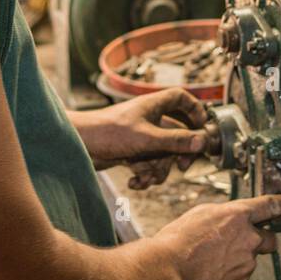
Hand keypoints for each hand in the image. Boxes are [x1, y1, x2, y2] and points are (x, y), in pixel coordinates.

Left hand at [76, 88, 209, 188]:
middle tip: (181, 166)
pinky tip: (134, 181)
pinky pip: (148, 164)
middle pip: (178, 133)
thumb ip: (176, 140)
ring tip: (146, 177)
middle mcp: (148, 119)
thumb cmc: (108, 133)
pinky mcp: (131, 152)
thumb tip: (202, 142)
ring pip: (163, 153)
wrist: (78, 147)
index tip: (202, 128)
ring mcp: (140, 136)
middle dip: (178, 154)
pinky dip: (144, 175)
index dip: (195, 110)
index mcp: (153, 105)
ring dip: (158, 170)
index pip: (181, 98)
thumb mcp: (147, 139)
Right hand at [153, 194, 280, 279]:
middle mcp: (248, 239)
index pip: (270, 206)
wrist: (168, 271)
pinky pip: (239, 277)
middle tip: (239, 243)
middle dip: (260, 241)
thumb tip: (231, 221)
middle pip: (269, 239)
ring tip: (209, 261)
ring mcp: (246, 264)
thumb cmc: (177, 241)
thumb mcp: (200, 214)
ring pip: (249, 260)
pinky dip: (228, 275)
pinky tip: (208, 273)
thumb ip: (224, 215)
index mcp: (237, 216)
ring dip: (236, 260)